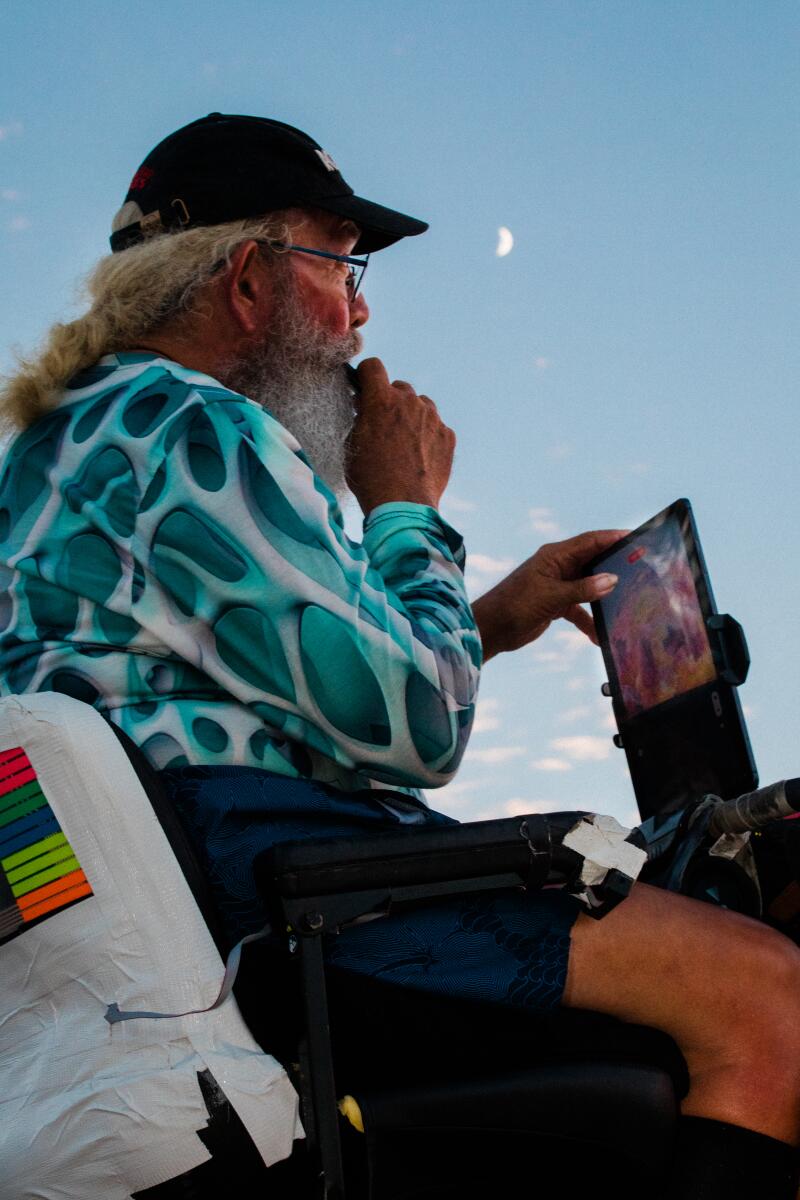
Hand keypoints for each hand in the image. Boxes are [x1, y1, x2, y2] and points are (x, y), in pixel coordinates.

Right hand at [346, 358, 455, 513]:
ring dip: (412, 416)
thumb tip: (363, 407)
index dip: (366, 376)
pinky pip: (437, 426)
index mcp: (381, 400)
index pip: (373, 367)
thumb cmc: (370, 478)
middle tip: (384, 423)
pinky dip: (428, 436)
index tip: (364, 388)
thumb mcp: (351, 444)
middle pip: (400, 387)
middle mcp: (410, 402)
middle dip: (390, 400)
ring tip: (403, 442)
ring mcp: (433, 418)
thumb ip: (359, 418)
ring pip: (421, 405)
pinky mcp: (448, 436)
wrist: (403, 506)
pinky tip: (419, 456)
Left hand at [470, 530, 626, 661]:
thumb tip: (612, 580)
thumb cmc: (515, 606)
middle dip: (614, 567)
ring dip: (603, 598)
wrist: (490, 630)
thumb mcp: (552, 597)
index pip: (590, 541)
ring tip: (626, 604)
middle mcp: (558, 566)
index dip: (613, 538)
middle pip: (593, 562)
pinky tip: (599, 636)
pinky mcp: (555, 604)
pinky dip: (589, 621)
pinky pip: (579, 609)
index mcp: (555, 556)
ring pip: (589, 587)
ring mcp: (557, 585)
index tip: (636, 538)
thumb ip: (583, 589)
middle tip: (641, 570)